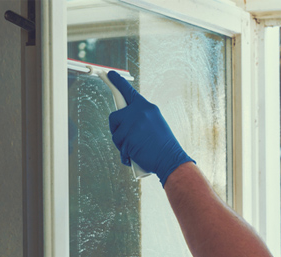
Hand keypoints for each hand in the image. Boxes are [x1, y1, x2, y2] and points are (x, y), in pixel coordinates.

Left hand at [106, 71, 194, 185]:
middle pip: (114, 116)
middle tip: (124, 137)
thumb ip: (140, 117)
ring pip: (115, 133)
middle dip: (116, 128)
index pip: (128, 92)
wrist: (170, 158)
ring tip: (135, 148)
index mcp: (146, 107)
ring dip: (121, 143)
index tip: (109, 74)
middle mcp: (139, 112)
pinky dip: (125, 154)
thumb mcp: (155, 123)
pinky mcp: (128, 138)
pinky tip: (135, 156)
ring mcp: (133, 125)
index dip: (118, 82)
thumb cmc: (163, 145)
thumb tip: (124, 118)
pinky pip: (119, 146)